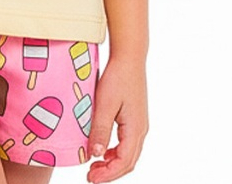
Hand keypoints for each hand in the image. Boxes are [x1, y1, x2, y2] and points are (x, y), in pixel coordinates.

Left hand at [86, 56, 148, 181]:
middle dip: (110, 172)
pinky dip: (116, 152)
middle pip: (128, 162)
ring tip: (94, 165)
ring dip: (113, 163)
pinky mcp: (135, 118)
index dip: (107, 174)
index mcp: (135, 129)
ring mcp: (139, 124)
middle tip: (91, 176)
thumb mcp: (105, 104)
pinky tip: (103, 149)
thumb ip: (100, 129)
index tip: (90, 178)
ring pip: (128, 154)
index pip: (123, 162)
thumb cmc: (117, 78)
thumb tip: (95, 155)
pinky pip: (127, 143)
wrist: (129, 58)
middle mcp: (141, 130)